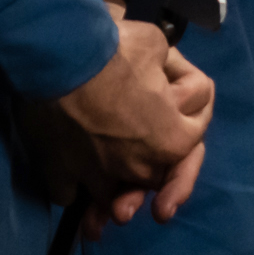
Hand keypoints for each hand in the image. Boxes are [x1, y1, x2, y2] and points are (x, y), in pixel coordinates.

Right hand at [25, 4, 213, 233]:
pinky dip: (72, 190)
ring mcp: (97, 175)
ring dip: (111, 200)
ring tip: (111, 209)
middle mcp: (139, 168)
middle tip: (150, 178)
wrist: (59, 55)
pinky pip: (68, 195)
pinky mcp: (59, 174)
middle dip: (153, 174)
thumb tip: (165, 76)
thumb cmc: (115, 48)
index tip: (173, 99)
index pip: (194, 141)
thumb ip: (171, 69)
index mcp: (172, 141)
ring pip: (110, 196)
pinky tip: (72, 186)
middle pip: (152, 176)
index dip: (185, 116)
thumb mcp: (159, 45)